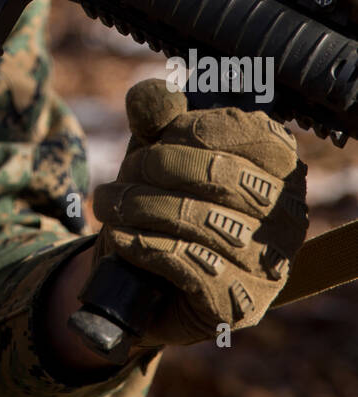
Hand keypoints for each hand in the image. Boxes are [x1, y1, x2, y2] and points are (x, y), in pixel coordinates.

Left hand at [89, 78, 308, 348]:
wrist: (142, 278)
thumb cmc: (161, 200)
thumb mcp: (157, 148)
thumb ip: (158, 116)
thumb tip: (151, 93)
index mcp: (280, 167)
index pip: (246, 131)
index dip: (190, 129)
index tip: (153, 137)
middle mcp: (287, 216)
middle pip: (217, 173)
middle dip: (154, 168)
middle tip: (121, 176)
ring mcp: (268, 264)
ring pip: (198, 218)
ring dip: (139, 207)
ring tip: (110, 205)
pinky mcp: (239, 303)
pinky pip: (188, 264)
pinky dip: (145, 246)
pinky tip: (121, 238)